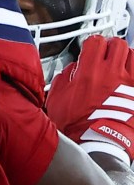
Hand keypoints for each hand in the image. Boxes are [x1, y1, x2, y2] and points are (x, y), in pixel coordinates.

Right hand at [46, 34, 133, 159]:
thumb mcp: (57, 101)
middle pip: (118, 44)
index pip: (95, 42)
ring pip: (133, 54)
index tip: (90, 49)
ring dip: (126, 56)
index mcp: (89, 71)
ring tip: (120, 63)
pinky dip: (133, 70)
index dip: (92, 44)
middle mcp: (111, 72)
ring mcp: (128, 81)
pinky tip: (128, 77)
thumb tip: (70, 71)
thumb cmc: (78, 125)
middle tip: (106, 54)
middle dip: (111, 46)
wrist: (98, 142)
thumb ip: (63, 80)